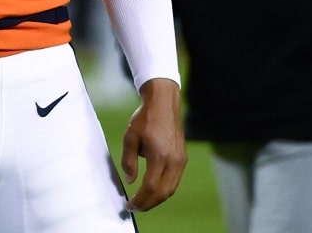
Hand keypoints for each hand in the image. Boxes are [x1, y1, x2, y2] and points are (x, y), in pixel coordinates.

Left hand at [119, 78, 186, 211]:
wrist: (164, 103)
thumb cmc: (146, 118)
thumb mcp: (130, 137)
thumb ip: (129, 160)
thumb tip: (130, 180)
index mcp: (160, 156)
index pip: (150, 187)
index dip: (140, 200)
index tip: (130, 205)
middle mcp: (174, 161)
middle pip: (163, 193)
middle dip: (148, 204)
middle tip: (135, 208)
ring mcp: (181, 160)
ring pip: (171, 189)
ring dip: (157, 199)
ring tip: (142, 202)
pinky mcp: (183, 158)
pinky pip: (174, 181)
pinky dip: (163, 189)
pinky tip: (153, 190)